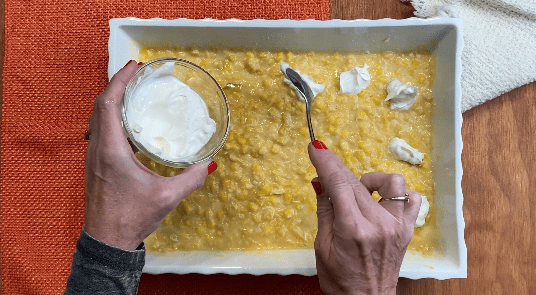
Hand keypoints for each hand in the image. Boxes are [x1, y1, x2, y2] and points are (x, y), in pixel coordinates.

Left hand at [83, 60, 216, 250]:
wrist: (107, 241)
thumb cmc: (132, 217)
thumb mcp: (167, 197)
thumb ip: (191, 179)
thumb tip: (208, 163)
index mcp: (112, 151)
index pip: (109, 104)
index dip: (120, 81)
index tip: (135, 67)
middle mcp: (98, 149)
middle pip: (100, 106)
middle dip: (117, 85)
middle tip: (137, 74)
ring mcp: (93, 157)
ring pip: (97, 118)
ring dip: (113, 100)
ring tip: (134, 92)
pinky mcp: (95, 165)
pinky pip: (100, 130)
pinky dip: (112, 117)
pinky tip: (129, 123)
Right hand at [308, 141, 420, 294]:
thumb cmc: (340, 280)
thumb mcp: (321, 247)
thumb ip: (324, 210)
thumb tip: (321, 182)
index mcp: (352, 229)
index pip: (338, 183)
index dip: (325, 161)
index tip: (315, 147)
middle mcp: (378, 223)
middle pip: (357, 180)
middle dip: (337, 168)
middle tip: (325, 166)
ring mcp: (396, 225)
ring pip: (391, 182)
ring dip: (371, 180)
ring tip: (360, 191)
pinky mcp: (407, 229)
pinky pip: (412, 198)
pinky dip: (397, 193)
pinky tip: (382, 200)